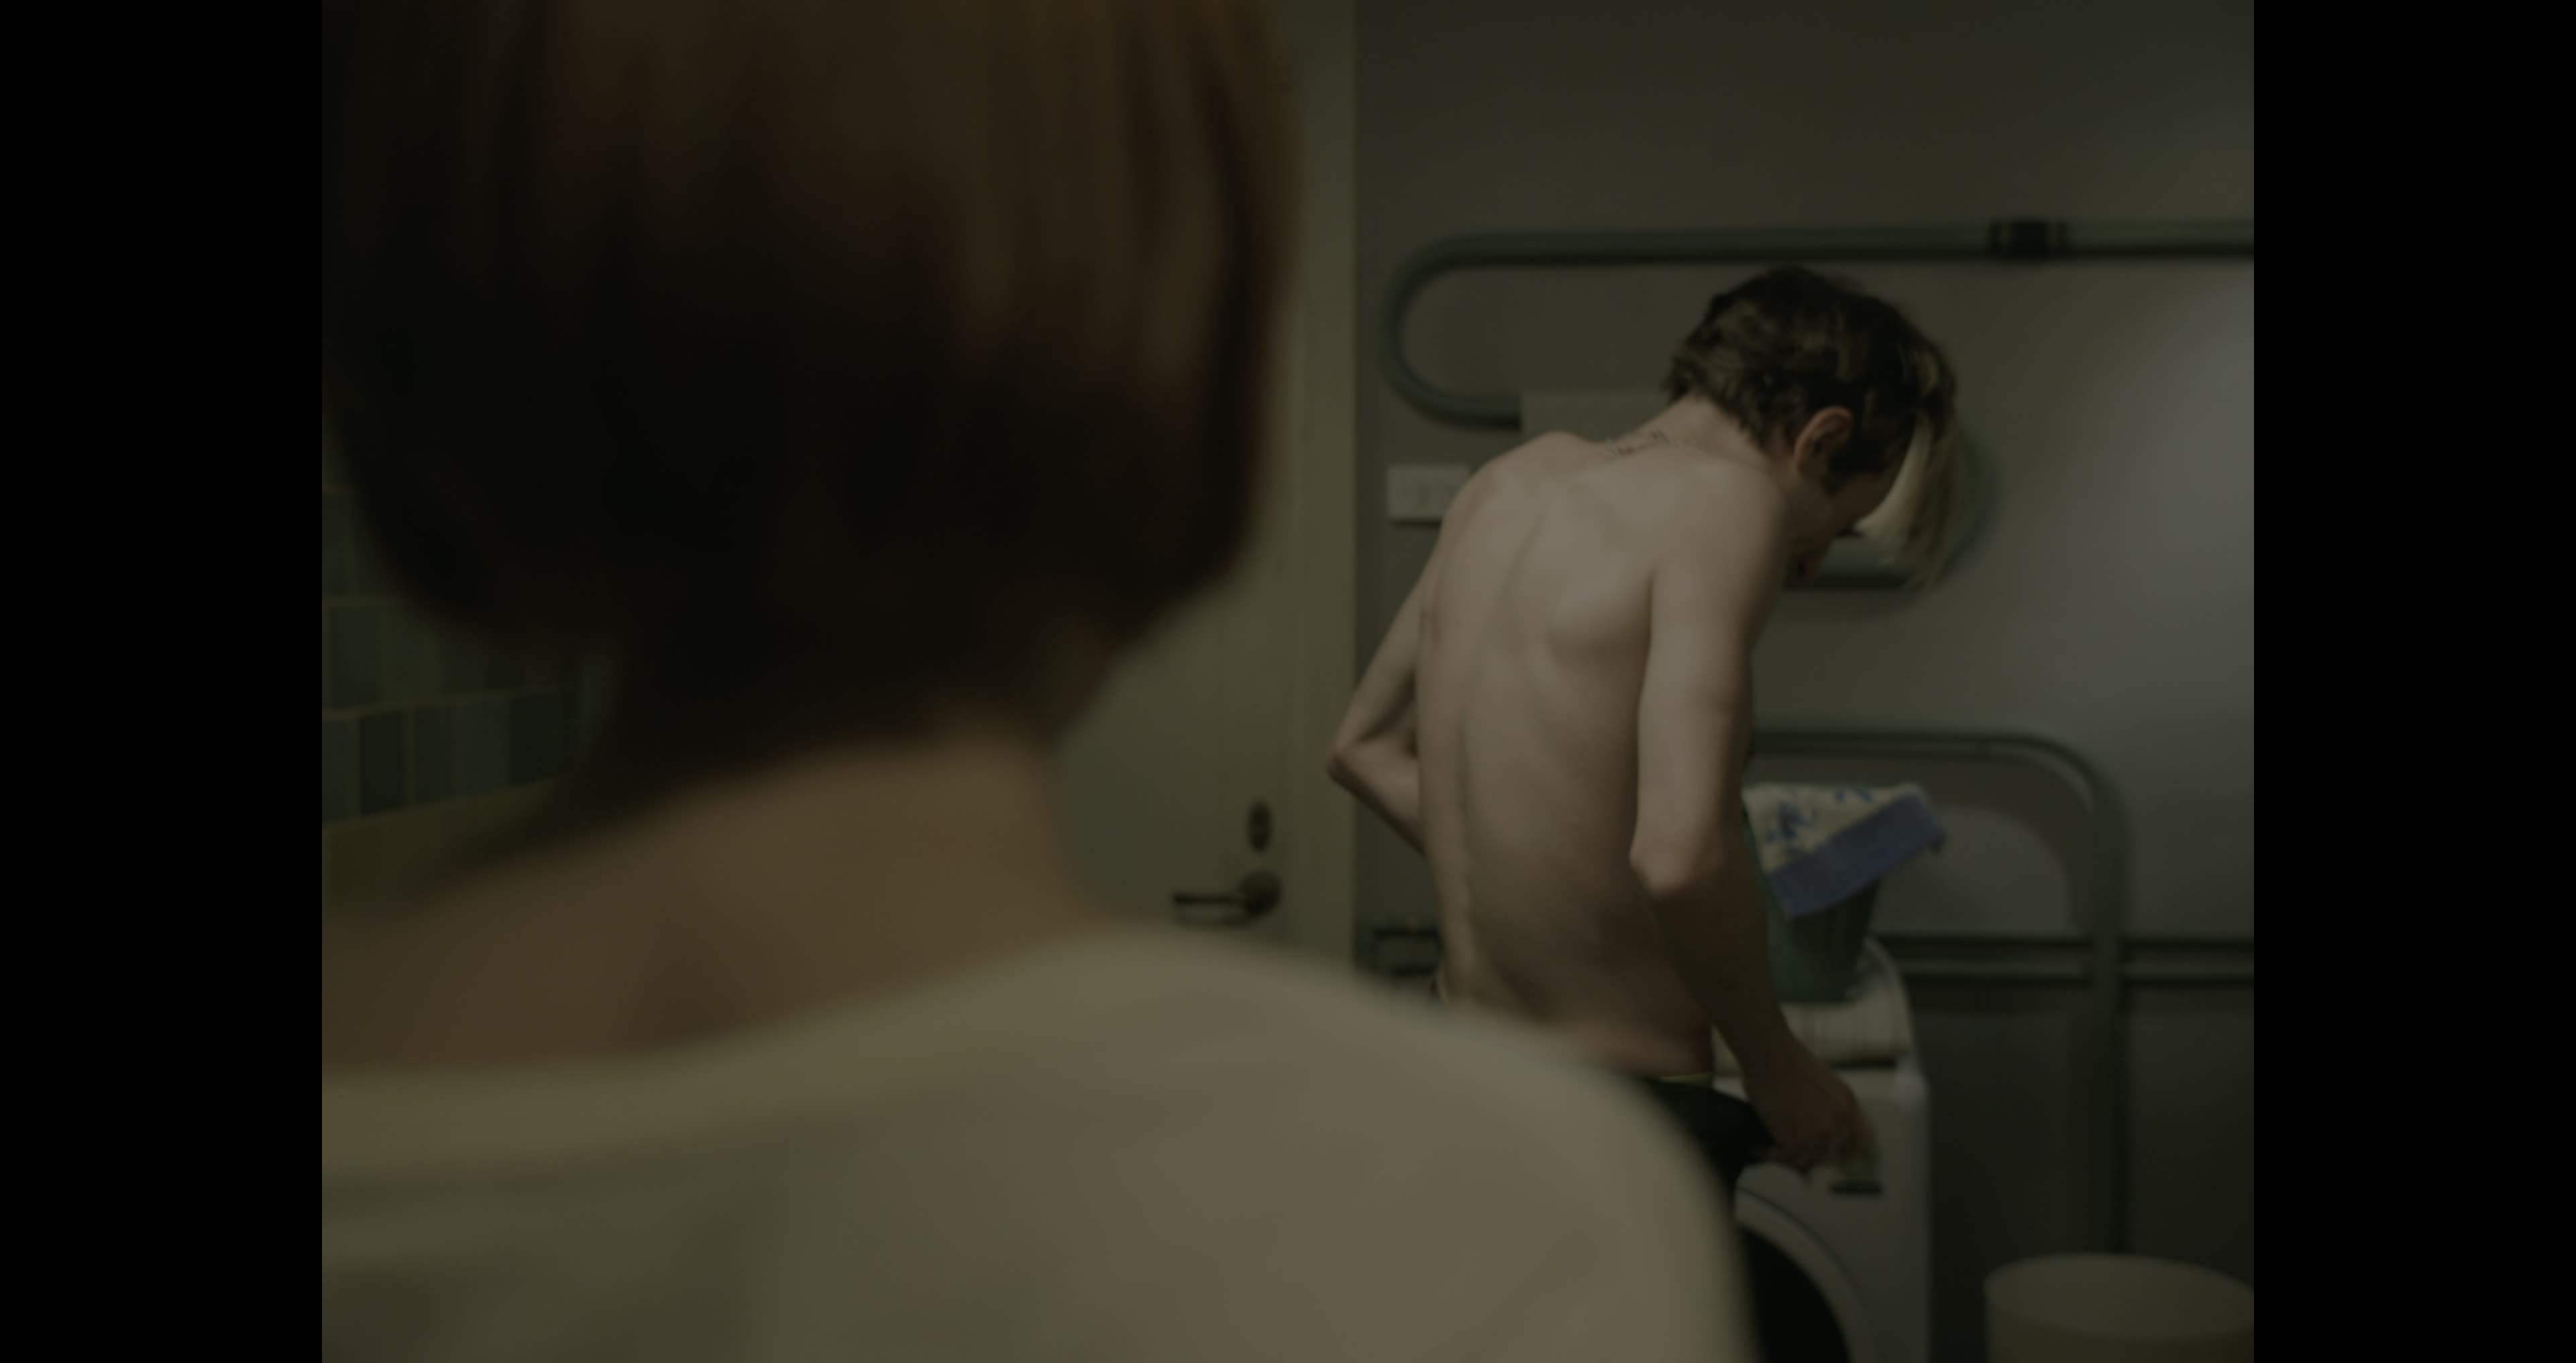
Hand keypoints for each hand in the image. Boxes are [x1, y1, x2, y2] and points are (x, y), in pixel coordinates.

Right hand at [1741, 1043, 1872, 1171]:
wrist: (1774, 1058)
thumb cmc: (1794, 1062)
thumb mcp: (1829, 1083)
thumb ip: (1836, 1106)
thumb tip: (1829, 1123)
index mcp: (1849, 1108)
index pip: (1863, 1143)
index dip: (1850, 1150)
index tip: (1838, 1153)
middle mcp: (1838, 1126)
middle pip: (1832, 1156)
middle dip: (1814, 1154)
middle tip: (1798, 1149)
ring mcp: (1817, 1136)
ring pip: (1807, 1161)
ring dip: (1791, 1155)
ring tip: (1776, 1147)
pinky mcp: (1794, 1141)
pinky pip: (1784, 1158)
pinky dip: (1770, 1154)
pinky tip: (1760, 1147)